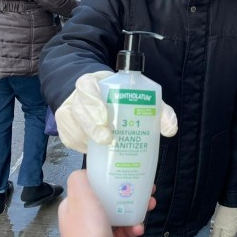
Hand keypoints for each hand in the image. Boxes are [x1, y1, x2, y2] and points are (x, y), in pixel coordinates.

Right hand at [54, 71, 178, 152]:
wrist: (94, 95)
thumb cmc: (119, 96)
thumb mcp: (138, 96)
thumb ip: (157, 109)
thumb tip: (170, 129)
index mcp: (92, 82)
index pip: (87, 87)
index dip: (94, 103)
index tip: (105, 118)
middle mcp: (76, 97)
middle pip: (79, 112)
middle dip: (92, 128)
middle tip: (108, 140)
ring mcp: (68, 114)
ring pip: (74, 130)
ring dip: (90, 142)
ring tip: (107, 151)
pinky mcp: (65, 130)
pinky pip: (73, 142)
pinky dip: (86, 149)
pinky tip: (100, 154)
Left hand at [59, 170, 155, 236]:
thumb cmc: (88, 231)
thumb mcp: (80, 196)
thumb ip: (79, 178)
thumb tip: (85, 171)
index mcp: (74, 206)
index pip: (92, 186)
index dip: (109, 179)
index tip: (125, 173)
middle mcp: (84, 219)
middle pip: (109, 200)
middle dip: (128, 193)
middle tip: (146, 189)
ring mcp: (97, 234)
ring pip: (120, 215)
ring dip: (136, 210)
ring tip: (150, 205)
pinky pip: (125, 233)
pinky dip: (134, 228)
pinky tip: (139, 228)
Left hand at [209, 205, 236, 236]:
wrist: (233, 202)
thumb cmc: (224, 215)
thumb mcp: (218, 225)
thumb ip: (216, 234)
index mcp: (230, 233)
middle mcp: (235, 230)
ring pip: (229, 231)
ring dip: (223, 233)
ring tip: (217, 232)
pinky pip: (231, 226)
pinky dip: (226, 227)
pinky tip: (223, 225)